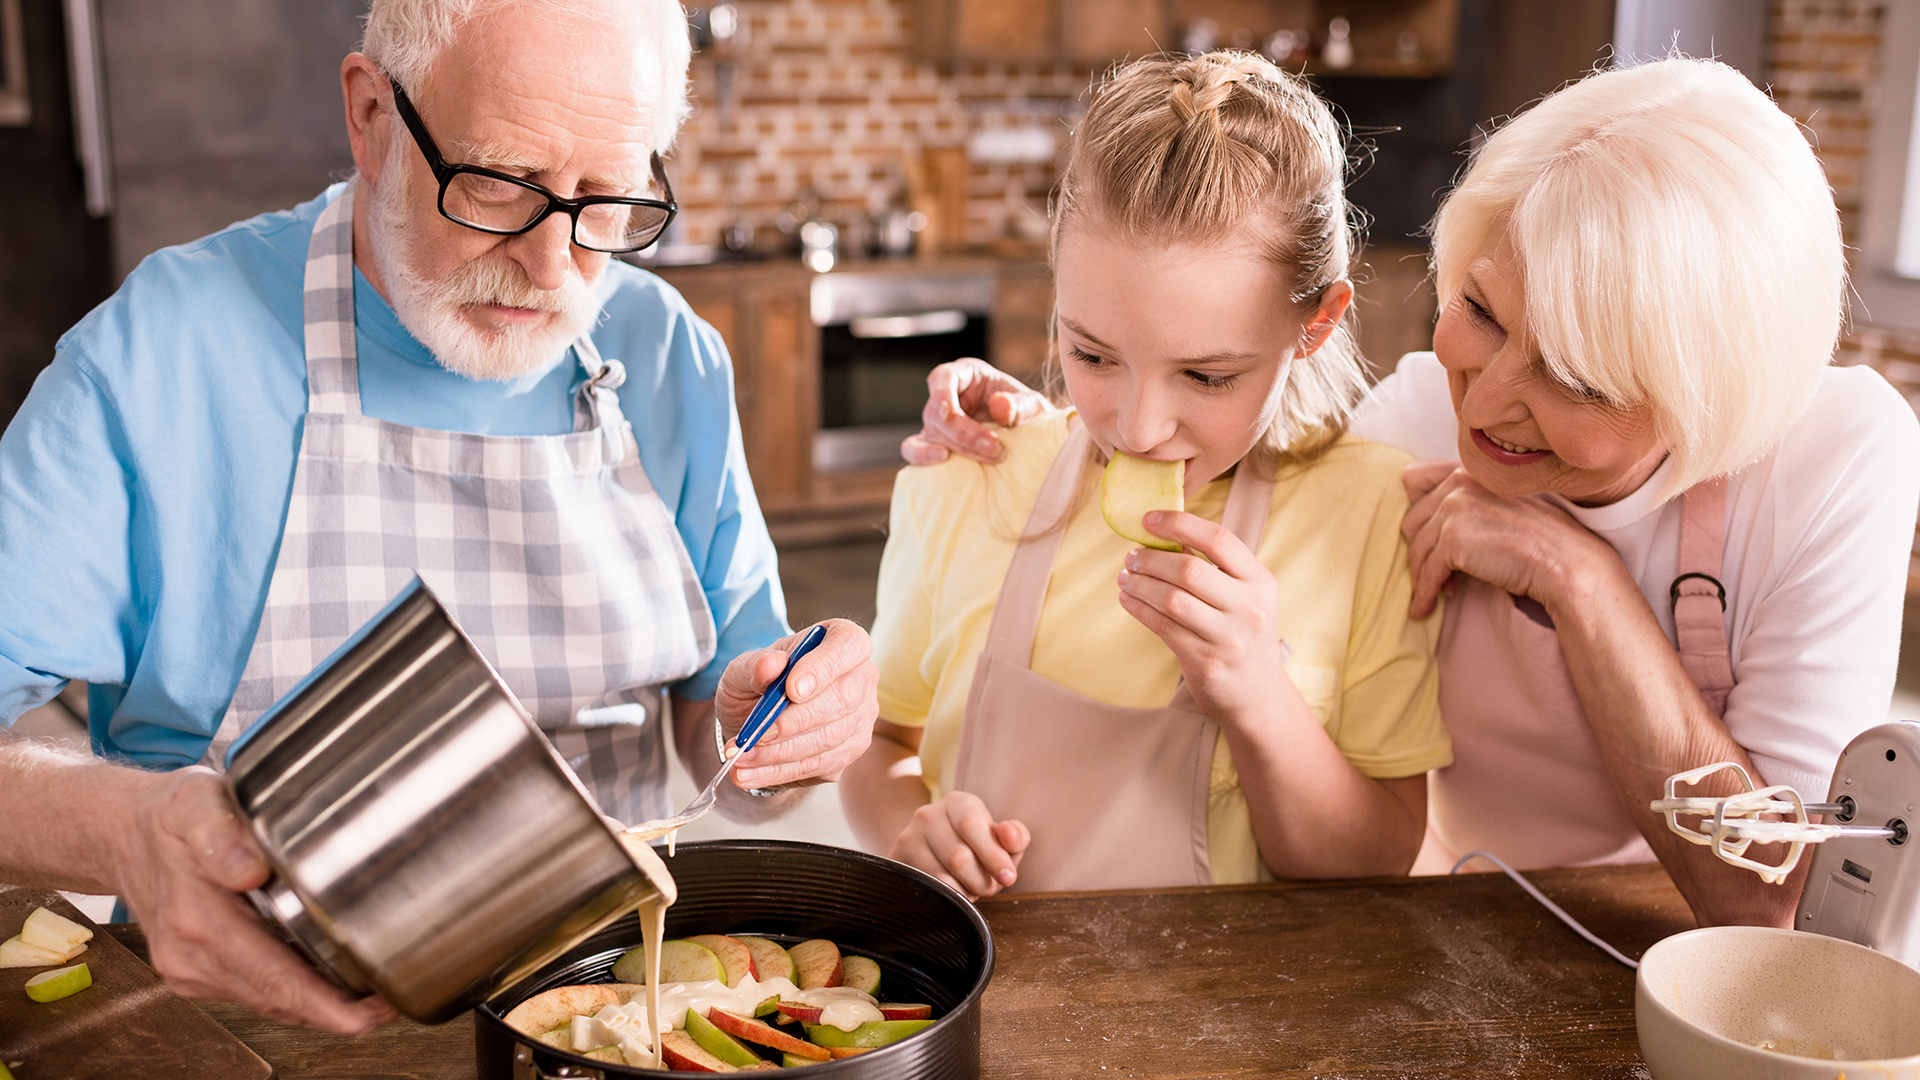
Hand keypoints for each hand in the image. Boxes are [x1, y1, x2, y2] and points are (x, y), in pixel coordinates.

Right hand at [113, 767, 395, 1033]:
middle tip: (387, 1005)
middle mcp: (189, 955)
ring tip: (367, 996)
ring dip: (314, 1005)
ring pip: (264, 1001)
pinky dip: (287, 991)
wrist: (123, 833)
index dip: (326, 1004)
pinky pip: (249, 990)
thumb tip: (249, 870)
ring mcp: (189, 968)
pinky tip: (322, 979)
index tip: (370, 1012)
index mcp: (197, 919)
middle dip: (334, 1012)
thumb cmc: (169, 815)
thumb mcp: (195, 802)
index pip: (272, 979)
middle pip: (274, 1001)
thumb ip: (221, 833)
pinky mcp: (192, 970)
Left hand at [716, 619, 878, 789]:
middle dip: (795, 721)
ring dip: (780, 753)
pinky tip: (749, 773)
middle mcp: (861, 677)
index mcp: (841, 641)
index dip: (824, 667)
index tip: (791, 690)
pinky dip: (778, 772)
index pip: (849, 645)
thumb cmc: (757, 684)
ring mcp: (861, 717)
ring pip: (830, 738)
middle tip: (756, 733)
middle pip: (843, 699)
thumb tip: (771, 666)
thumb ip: (754, 666)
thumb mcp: (742, 669)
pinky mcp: (849, 751)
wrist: (756, 718)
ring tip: (742, 756)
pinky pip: (818, 765)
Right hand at [888, 790, 1029, 899]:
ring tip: (971, 888)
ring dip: (965, 892)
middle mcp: (928, 815)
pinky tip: (954, 891)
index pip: (971, 824)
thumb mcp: (1001, 839)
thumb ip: (1016, 837)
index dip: (992, 855)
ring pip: (940, 877)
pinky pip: (925, 888)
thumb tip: (1009, 835)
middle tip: (988, 887)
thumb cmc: (977, 846)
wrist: (934, 847)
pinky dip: (946, 897)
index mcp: (957, 802)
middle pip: (957, 857)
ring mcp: (908, 838)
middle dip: (981, 881)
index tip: (1008, 877)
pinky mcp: (897, 861)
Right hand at [900, 358, 1052, 465]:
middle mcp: (947, 396)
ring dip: (960, 448)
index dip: (941, 393)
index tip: (949, 413)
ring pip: (932, 433)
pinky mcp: (934, 443)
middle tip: (996, 448)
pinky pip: (914, 449)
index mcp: (966, 375)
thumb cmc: (1025, 415)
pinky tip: (943, 460)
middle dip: (965, 433)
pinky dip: (922, 456)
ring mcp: (937, 422)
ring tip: (991, 457)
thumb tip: (1000, 405)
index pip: (943, 377)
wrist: (1025, 437)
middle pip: (937, 412)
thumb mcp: (1033, 405)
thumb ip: (1021, 404)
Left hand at [1117, 510, 1287, 726]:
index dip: (1180, 523)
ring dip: (1139, 583)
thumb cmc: (1242, 634)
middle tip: (1131, 556)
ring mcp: (1228, 637)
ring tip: (1125, 577)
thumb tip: (1164, 535)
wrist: (1257, 695)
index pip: (1219, 540)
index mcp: (1260, 581)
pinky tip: (1127, 599)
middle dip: (1151, 558)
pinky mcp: (1205, 661)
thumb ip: (1213, 567)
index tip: (1149, 519)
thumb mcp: (1243, 597)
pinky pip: (1162, 626)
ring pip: (1171, 598)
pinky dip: (1138, 608)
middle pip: (1189, 569)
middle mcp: (1249, 607)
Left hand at [1399, 460, 1616, 617]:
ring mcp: (1455, 510)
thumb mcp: (1500, 505)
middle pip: (1411, 520)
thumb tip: (1426, 527)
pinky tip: (1427, 607)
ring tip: (1432, 594)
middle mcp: (1459, 483)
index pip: (1414, 477)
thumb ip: (1467, 502)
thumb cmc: (1539, 541)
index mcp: (1470, 469)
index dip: (1416, 508)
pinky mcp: (1454, 541)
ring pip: (1416, 549)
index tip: (1426, 534)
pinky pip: (1427, 572)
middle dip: (1420, 550)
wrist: (1566, 562)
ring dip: (1422, 576)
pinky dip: (1424, 593)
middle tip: (1435, 572)